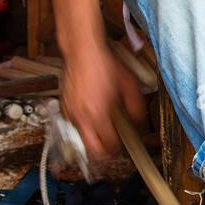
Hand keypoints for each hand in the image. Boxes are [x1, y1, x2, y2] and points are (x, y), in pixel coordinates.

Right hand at [60, 42, 146, 163]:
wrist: (83, 52)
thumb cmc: (105, 65)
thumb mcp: (130, 85)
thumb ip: (137, 108)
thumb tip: (140, 124)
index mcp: (98, 114)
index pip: (109, 145)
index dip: (120, 148)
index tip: (126, 143)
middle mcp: (82, 117)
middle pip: (93, 152)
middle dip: (106, 152)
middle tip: (115, 146)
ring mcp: (70, 113)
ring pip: (81, 140)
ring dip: (93, 140)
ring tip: (104, 131)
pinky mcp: (64, 107)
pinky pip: (74, 126)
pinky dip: (84, 126)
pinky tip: (93, 117)